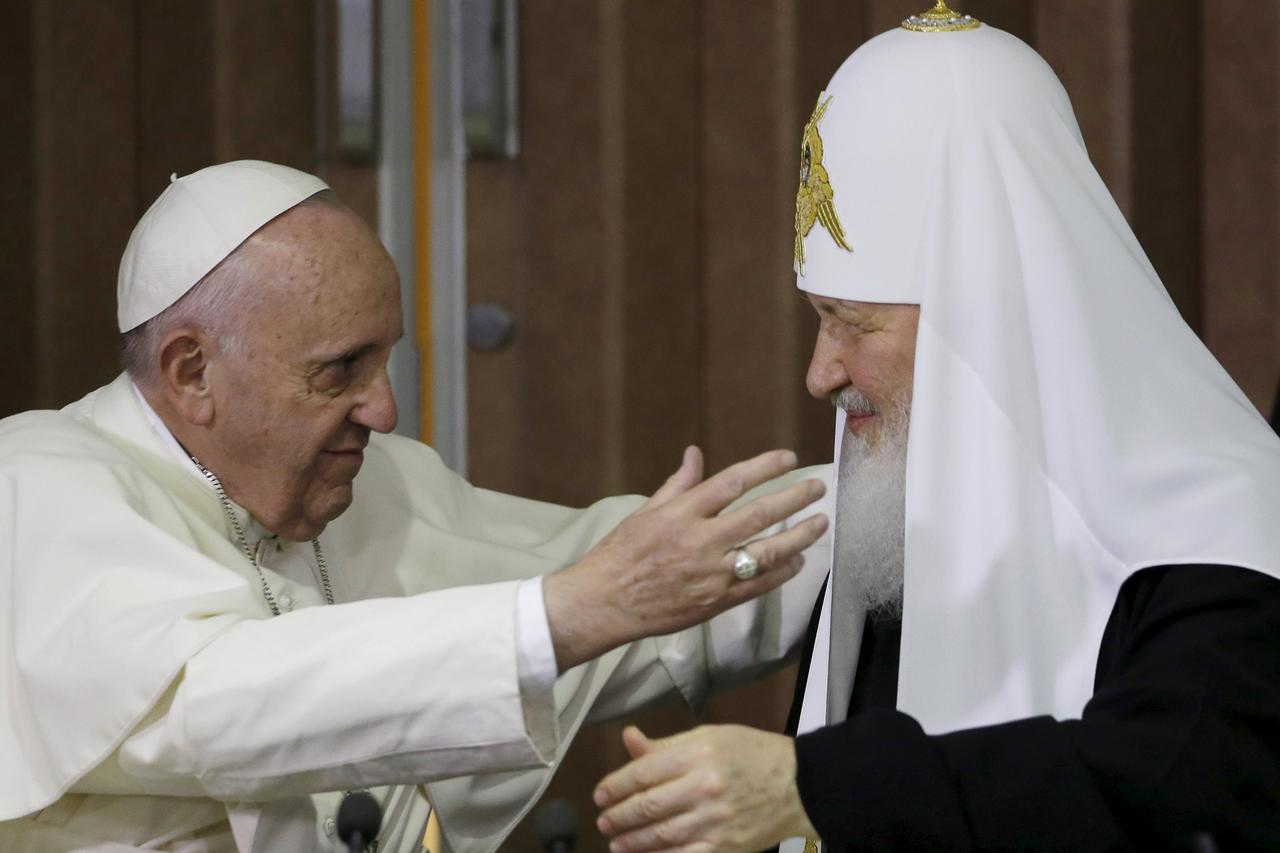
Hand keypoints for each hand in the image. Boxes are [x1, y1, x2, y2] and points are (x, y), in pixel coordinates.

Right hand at [544, 447, 827, 669]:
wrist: (604, 603)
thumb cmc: (620, 554)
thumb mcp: (646, 512)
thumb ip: (678, 484)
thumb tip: (695, 453)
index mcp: (681, 513)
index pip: (732, 482)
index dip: (765, 467)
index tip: (789, 458)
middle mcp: (700, 540)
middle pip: (759, 513)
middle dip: (794, 497)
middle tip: (818, 486)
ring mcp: (710, 573)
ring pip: (767, 551)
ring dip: (799, 536)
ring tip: (820, 523)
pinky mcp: (715, 601)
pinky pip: (758, 585)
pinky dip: (782, 572)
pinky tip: (799, 561)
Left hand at [594, 724, 816, 852]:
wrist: (800, 785)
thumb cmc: (752, 754)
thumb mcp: (709, 737)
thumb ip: (666, 744)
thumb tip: (628, 739)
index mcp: (699, 753)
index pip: (643, 772)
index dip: (615, 785)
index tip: (600, 794)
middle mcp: (704, 787)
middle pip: (648, 806)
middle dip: (619, 816)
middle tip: (603, 821)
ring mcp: (715, 821)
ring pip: (661, 835)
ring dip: (632, 841)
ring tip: (616, 842)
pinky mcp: (725, 847)